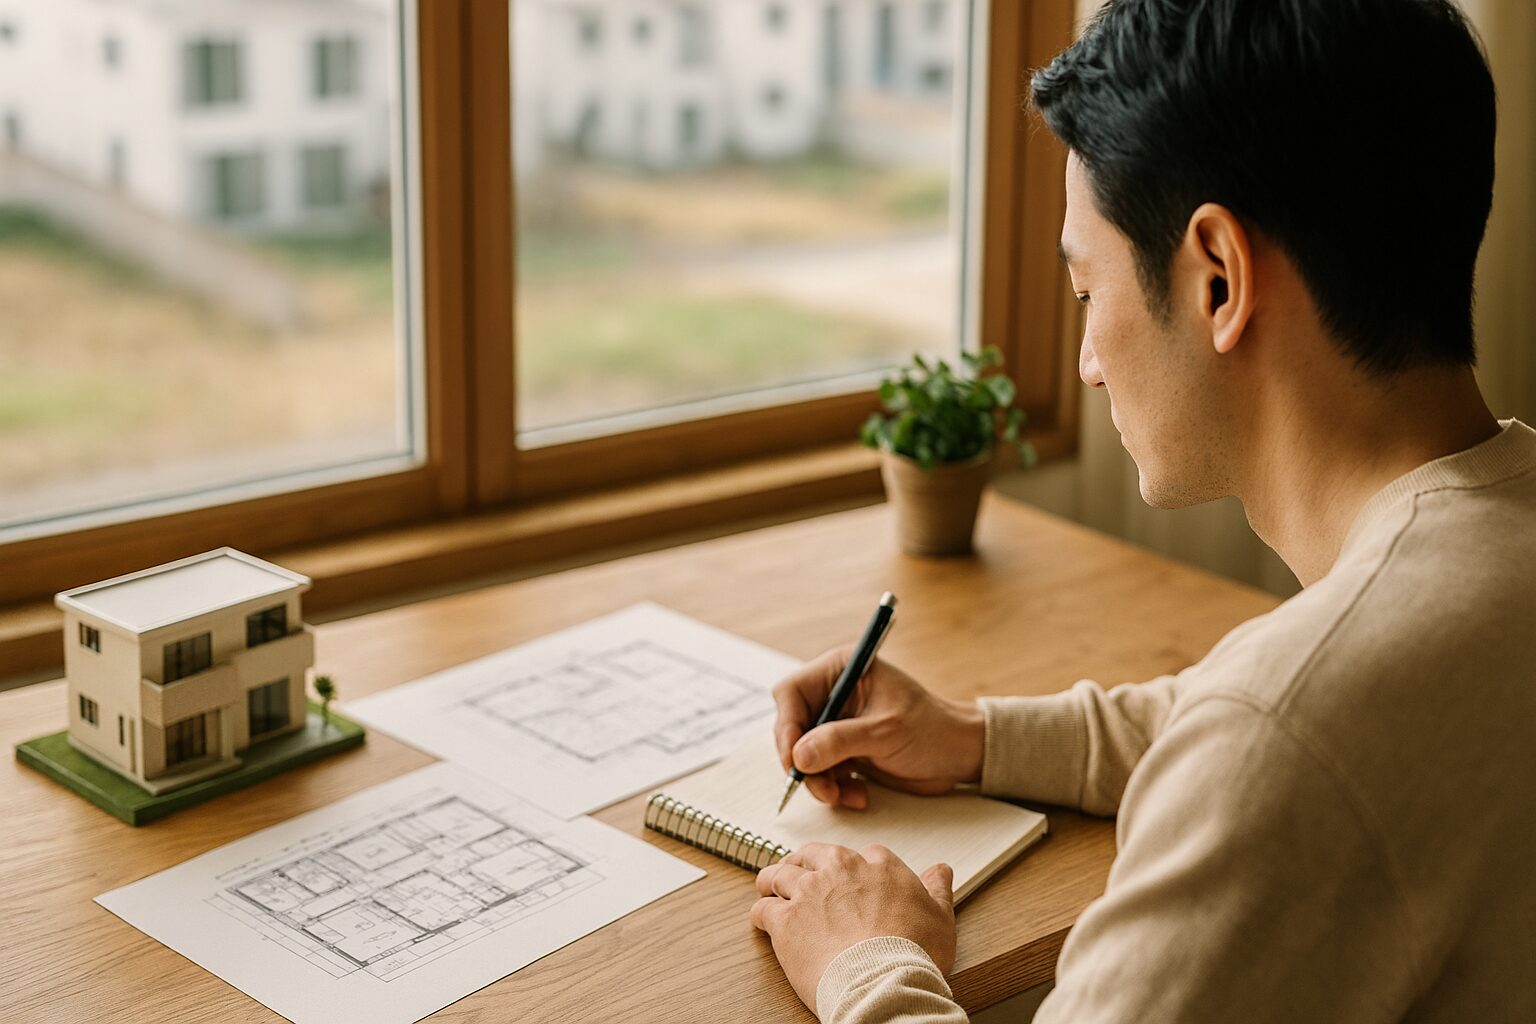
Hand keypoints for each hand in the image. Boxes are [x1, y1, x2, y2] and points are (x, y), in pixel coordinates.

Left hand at [751, 843, 956, 1012]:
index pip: (860, 854)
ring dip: (772, 881)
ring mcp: (809, 893)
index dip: (852, 868)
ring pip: (780, 875)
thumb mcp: (940, 917)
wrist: (883, 981)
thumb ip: (937, 889)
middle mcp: (839, 870)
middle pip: (812, 855)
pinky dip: (760, 914)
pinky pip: (763, 910)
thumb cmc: (913, 952)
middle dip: (803, 862)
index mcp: (877, 866)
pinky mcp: (785, 921)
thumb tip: (940, 871)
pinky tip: (761, 921)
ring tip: (768, 887)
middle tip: (798, 872)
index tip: (848, 878)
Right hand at [773, 648, 984, 807]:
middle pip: (793, 726)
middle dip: (803, 762)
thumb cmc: (933, 730)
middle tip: (820, 787)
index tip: (795, 759)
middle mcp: (836, 693)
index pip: (792, 693)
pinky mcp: (844, 749)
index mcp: (843, 670)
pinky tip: (857, 795)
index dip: (787, 726)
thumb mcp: (886, 732)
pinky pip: (821, 771)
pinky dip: (833, 787)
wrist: (959, 755)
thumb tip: (799, 755)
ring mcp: (839, 723)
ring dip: (819, 781)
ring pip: (804, 754)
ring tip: (842, 795)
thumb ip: (840, 741)